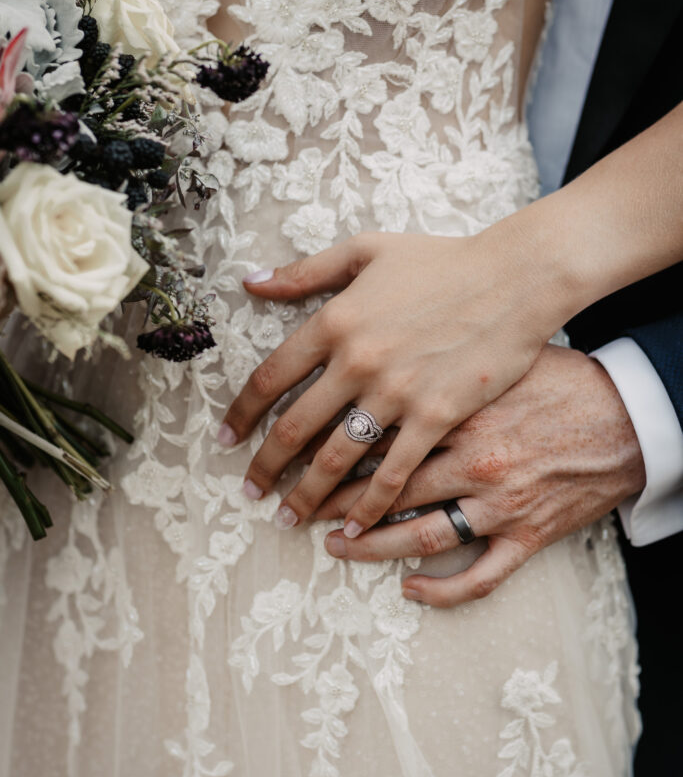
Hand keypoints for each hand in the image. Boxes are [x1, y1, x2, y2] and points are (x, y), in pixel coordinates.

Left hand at [221, 230, 570, 533]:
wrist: (515, 279)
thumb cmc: (442, 260)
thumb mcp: (366, 250)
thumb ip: (305, 270)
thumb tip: (251, 282)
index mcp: (335, 321)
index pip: (269, 377)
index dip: (242, 412)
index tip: (227, 438)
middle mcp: (357, 361)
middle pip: (293, 426)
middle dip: (265, 466)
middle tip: (249, 491)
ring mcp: (397, 393)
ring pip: (336, 457)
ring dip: (306, 494)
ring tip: (287, 517)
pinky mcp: (436, 418)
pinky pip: (393, 471)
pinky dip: (370, 505)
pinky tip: (353, 526)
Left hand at [313, 344, 645, 606]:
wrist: (627, 415)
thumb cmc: (559, 375)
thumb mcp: (495, 351)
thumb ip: (436, 350)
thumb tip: (373, 331)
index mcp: (458, 411)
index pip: (376, 435)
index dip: (327, 448)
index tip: (294, 454)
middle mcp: (473, 460)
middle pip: (385, 488)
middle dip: (332, 500)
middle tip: (294, 506)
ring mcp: (500, 503)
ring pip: (419, 536)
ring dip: (369, 547)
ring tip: (333, 545)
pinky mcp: (528, 535)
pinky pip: (480, 576)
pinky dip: (441, 590)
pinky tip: (410, 591)